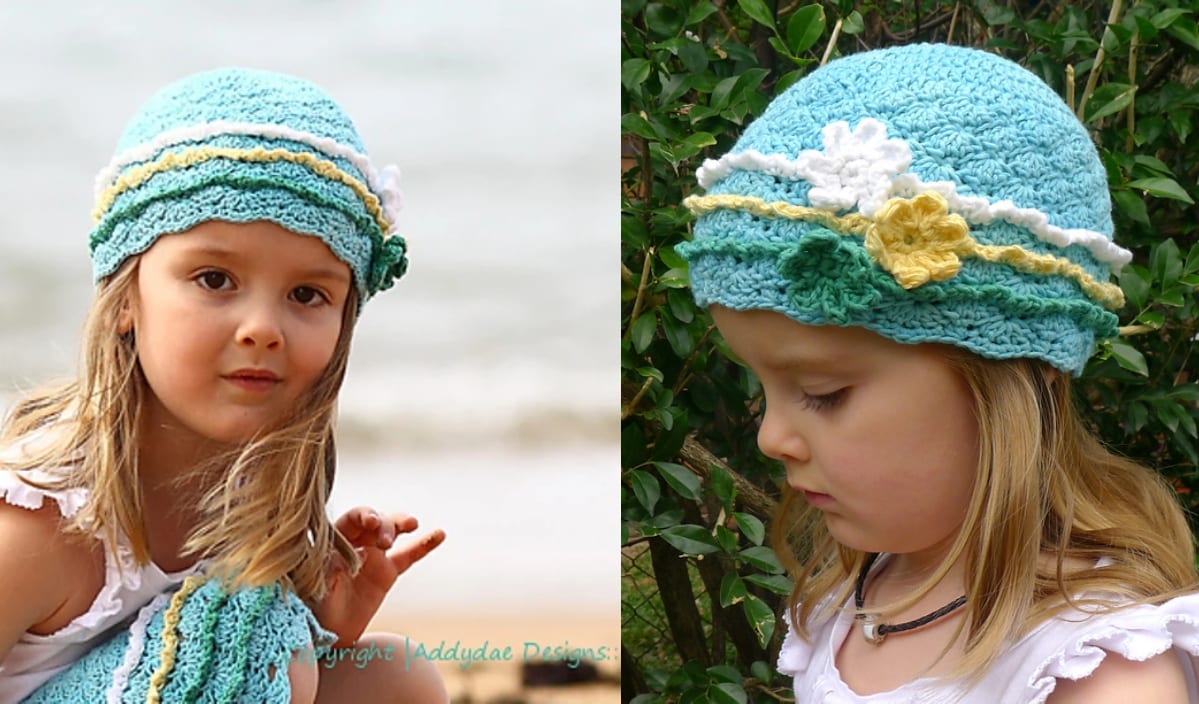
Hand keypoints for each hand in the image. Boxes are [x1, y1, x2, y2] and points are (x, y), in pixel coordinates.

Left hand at [313, 507, 445, 646]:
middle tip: (385, 541)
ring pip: (392, 532)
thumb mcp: (314, 585)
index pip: (353, 519)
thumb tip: (346, 560)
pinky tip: (440, 534)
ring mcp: (373, 557)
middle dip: (384, 525)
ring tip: (412, 524)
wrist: (323, 632)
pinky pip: (408, 556)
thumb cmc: (310, 605)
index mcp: (335, 540)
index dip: (364, 516)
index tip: (371, 523)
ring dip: (401, 523)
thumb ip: (329, 570)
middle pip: (376, 522)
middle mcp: (355, 543)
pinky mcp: (386, 573)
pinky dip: (424, 545)